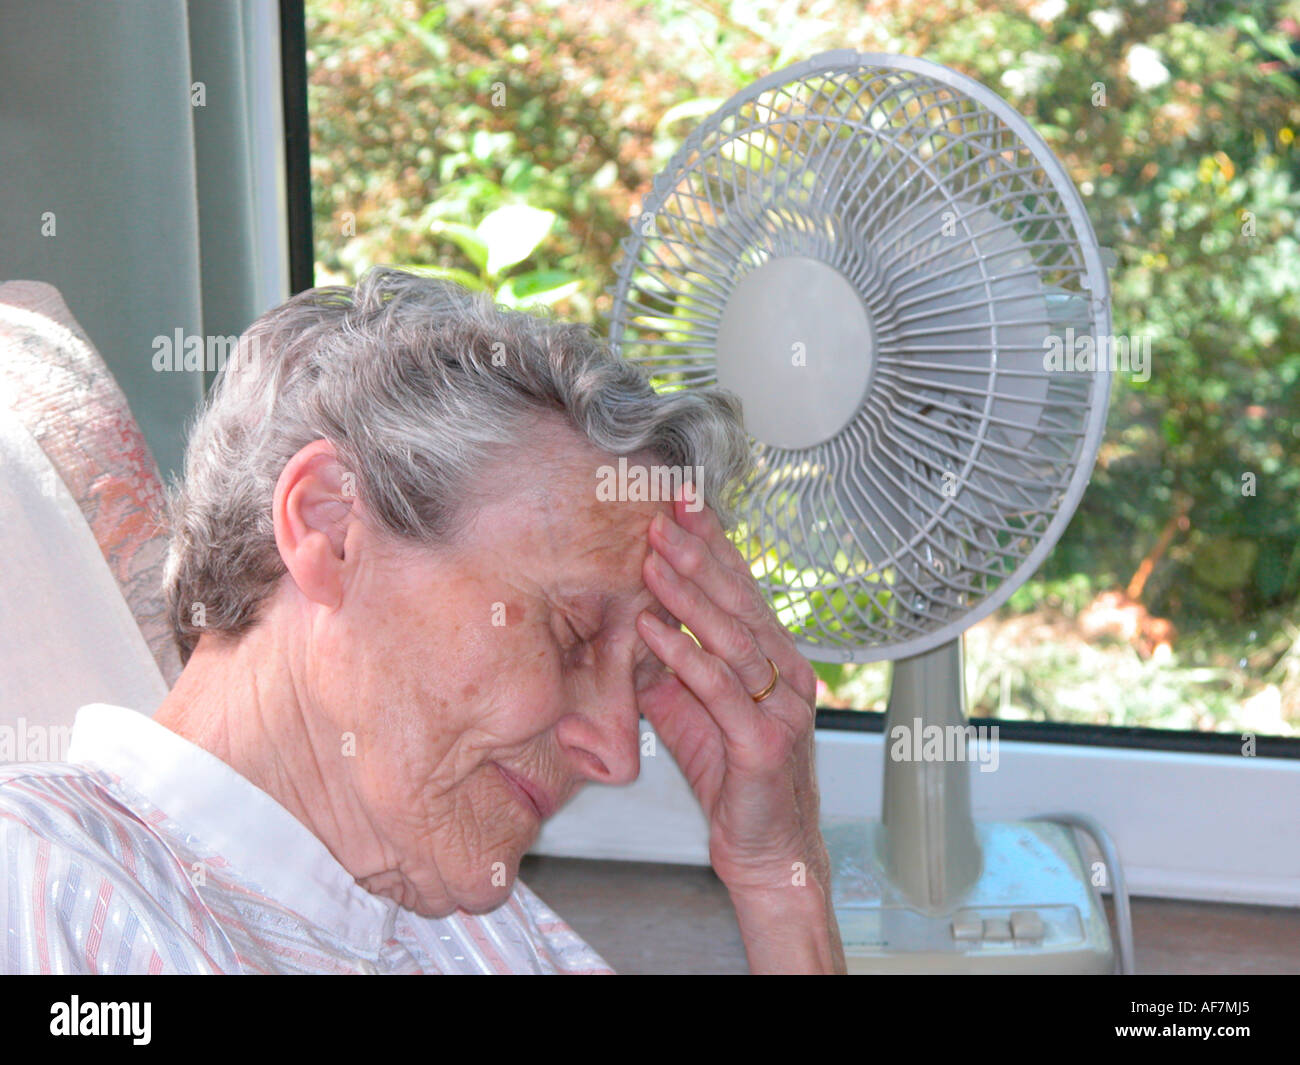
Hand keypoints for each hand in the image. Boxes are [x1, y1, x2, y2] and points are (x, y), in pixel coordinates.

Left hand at [635, 491, 826, 897]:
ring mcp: (780, 706)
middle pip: (739, 599)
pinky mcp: (763, 743)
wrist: (765, 851)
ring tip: (652, 559)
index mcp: (772, 658)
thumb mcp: (693, 711)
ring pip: (731, 635)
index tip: (680, 502)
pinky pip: (719, 688)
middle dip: (699, 552)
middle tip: (662, 514)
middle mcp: (785, 672)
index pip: (739, 587)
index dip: (711, 543)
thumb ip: (670, 668)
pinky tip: (652, 629)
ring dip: (689, 593)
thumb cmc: (734, 780)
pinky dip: (683, 654)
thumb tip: (632, 625)